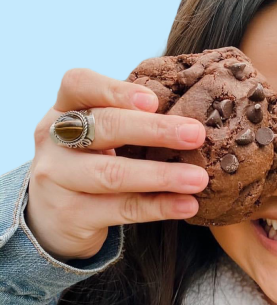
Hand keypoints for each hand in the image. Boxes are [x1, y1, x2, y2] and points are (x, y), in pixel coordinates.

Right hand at [27, 68, 207, 261]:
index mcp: (63, 111)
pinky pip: (122, 209)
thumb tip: (191, 122)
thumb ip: (128, 123)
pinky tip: (187, 205)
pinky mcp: (71, 215)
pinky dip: (159, 207)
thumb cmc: (89, 166)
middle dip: (154, 130)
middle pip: (104, 128)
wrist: (51, 219)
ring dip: (162, 175)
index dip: (115, 89)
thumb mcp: (97, 139)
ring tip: (198, 179)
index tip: (153, 100)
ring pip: (112, 174)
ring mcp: (57, 179)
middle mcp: (54, 142)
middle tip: (196, 134)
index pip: (78, 84)